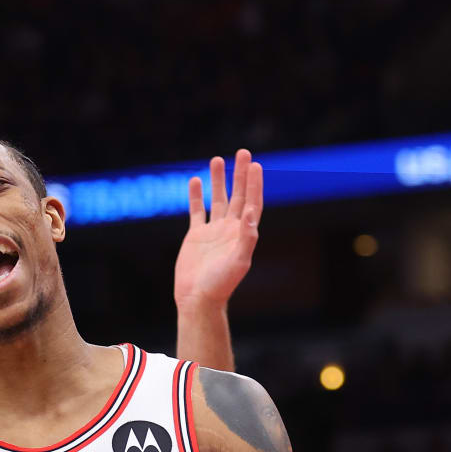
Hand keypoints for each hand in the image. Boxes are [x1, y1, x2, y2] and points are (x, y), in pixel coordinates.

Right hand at [174, 150, 263, 310]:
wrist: (198, 298)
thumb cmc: (221, 284)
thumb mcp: (238, 261)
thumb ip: (246, 236)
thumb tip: (250, 211)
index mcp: (243, 234)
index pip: (252, 203)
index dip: (255, 185)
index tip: (255, 165)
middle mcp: (230, 229)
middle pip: (238, 196)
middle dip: (240, 175)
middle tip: (243, 152)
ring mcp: (213, 231)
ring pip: (217, 199)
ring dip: (218, 180)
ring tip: (217, 159)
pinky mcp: (196, 236)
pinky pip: (197, 211)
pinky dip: (195, 196)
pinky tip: (195, 181)